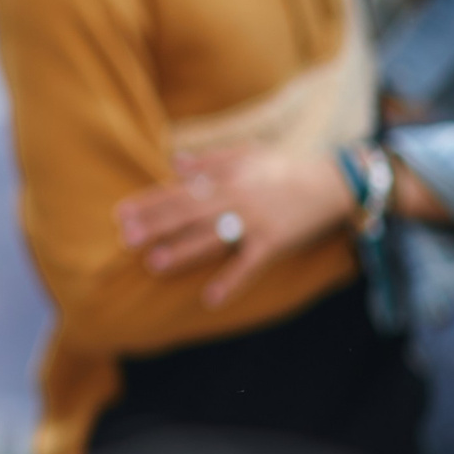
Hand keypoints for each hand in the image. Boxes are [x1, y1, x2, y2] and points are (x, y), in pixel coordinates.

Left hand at [114, 146, 358, 308]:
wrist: (333, 181)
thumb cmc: (285, 168)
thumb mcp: (247, 154)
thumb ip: (210, 160)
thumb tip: (174, 161)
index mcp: (226, 177)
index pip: (178, 190)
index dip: (149, 202)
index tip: (120, 214)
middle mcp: (236, 198)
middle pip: (188, 213)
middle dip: (155, 226)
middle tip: (125, 239)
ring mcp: (254, 222)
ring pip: (212, 238)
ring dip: (182, 251)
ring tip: (154, 264)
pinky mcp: (273, 243)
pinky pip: (248, 265)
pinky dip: (230, 282)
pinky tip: (210, 299)